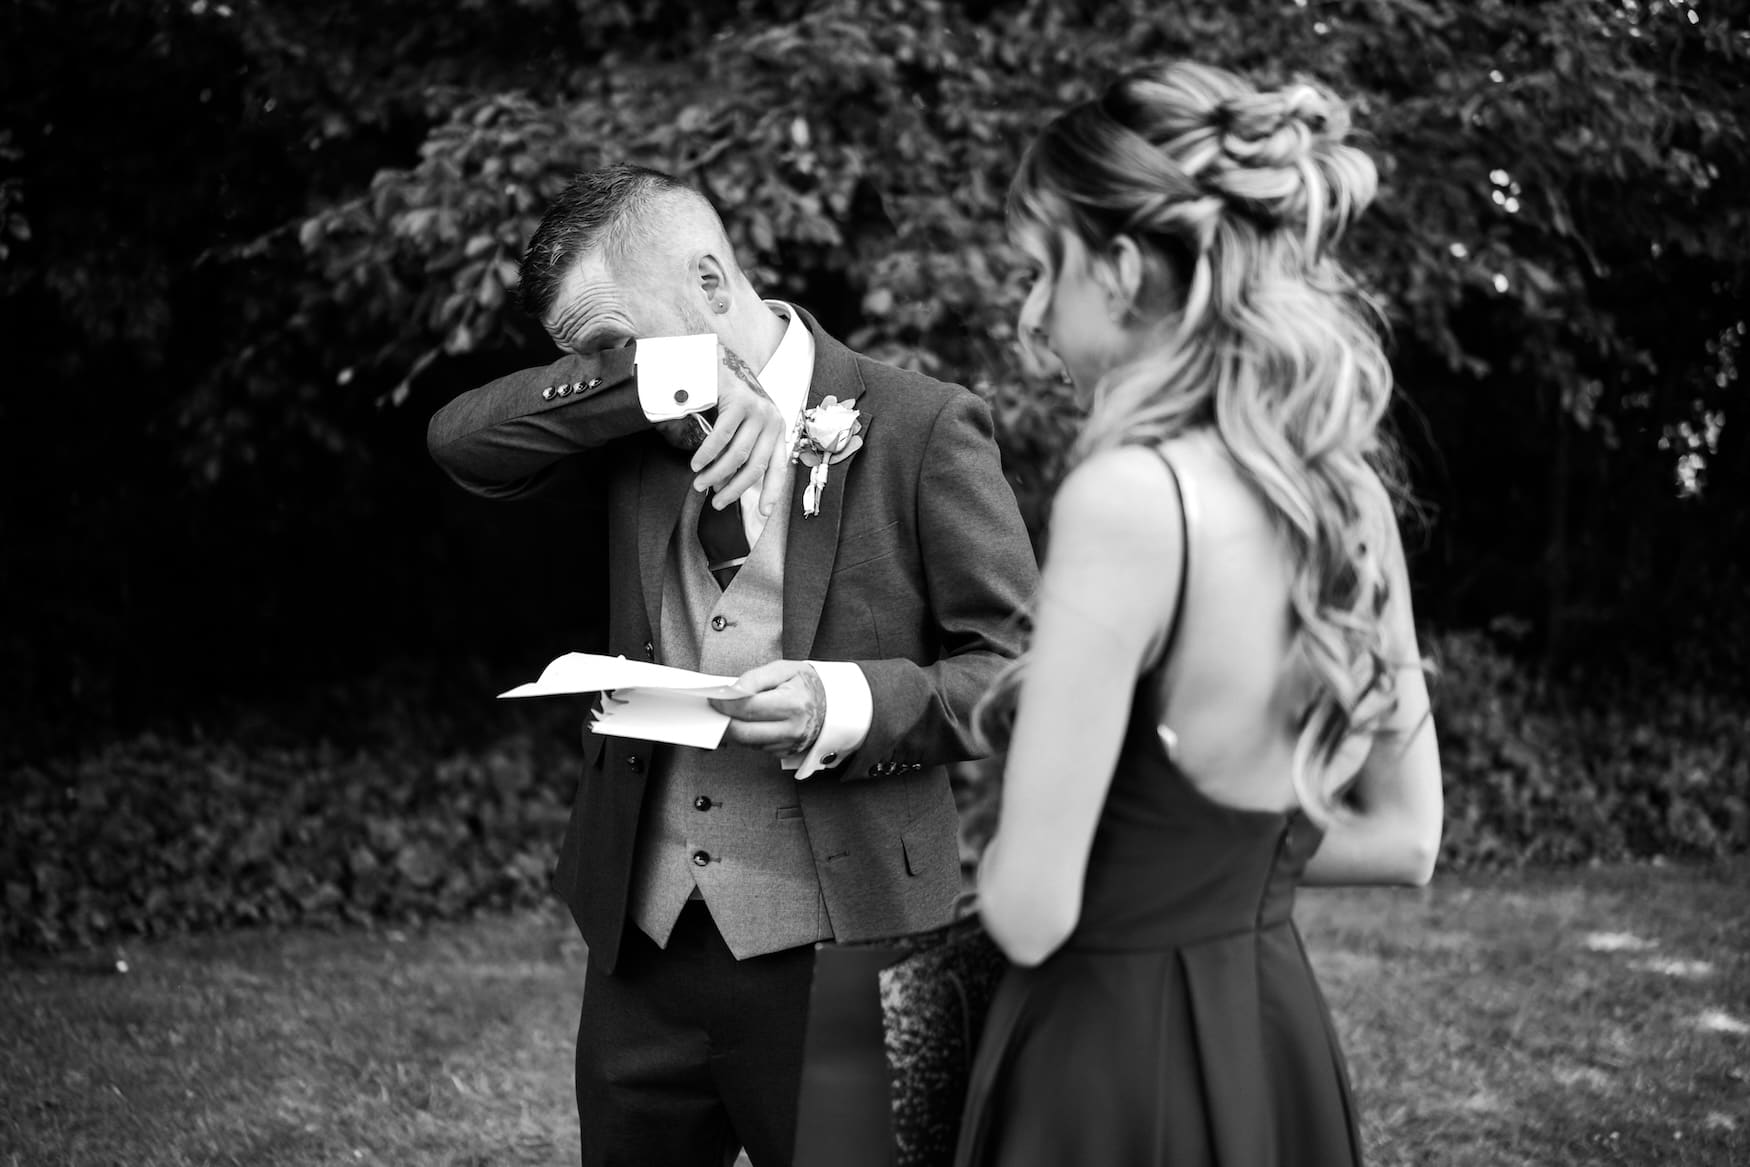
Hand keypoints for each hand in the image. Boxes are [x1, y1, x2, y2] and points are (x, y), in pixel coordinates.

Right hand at [690, 342, 789, 514]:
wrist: (718, 359)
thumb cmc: (728, 397)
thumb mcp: (743, 425)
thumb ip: (742, 450)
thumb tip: (728, 484)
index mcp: (777, 430)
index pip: (778, 467)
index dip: (772, 492)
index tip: (763, 513)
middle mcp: (773, 421)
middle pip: (755, 466)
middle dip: (734, 489)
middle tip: (716, 502)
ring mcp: (758, 411)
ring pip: (737, 455)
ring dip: (716, 474)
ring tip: (699, 482)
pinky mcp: (740, 402)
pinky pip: (722, 437)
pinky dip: (707, 454)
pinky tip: (697, 463)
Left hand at [708, 660, 825, 756]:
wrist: (830, 703)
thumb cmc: (805, 683)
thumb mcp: (783, 669)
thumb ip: (755, 678)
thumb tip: (733, 691)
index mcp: (794, 704)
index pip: (747, 708)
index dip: (725, 703)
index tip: (715, 697)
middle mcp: (793, 729)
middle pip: (742, 732)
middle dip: (724, 719)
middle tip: (716, 707)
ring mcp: (789, 744)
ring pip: (746, 743)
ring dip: (733, 729)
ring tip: (730, 712)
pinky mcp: (784, 753)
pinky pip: (755, 747)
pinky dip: (746, 735)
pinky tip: (748, 722)